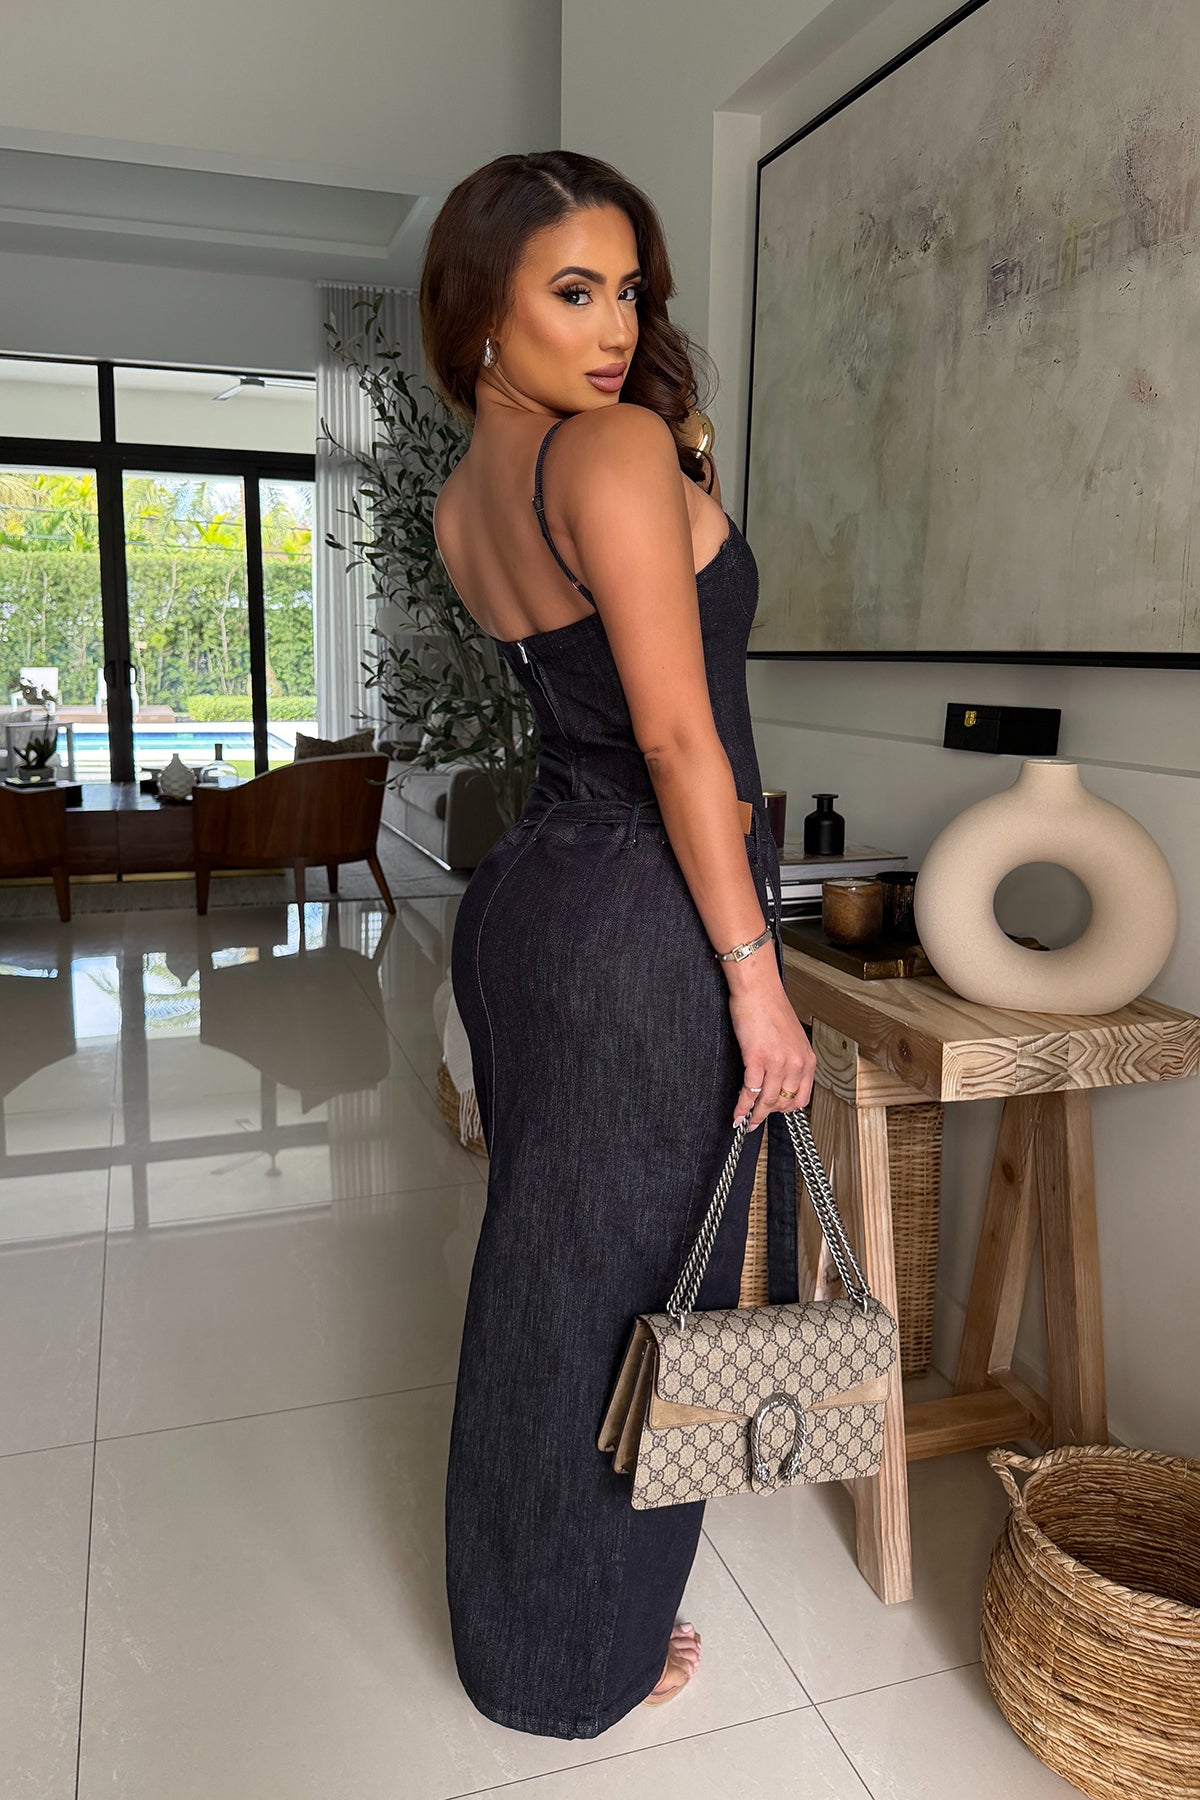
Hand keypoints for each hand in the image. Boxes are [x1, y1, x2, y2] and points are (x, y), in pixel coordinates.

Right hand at [726, 972, 815, 1128]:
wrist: (758, 988)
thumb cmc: (770, 1007)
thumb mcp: (791, 1038)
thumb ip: (790, 1060)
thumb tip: (778, 1079)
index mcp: (807, 1059)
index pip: (802, 1097)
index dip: (786, 1109)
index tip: (774, 1113)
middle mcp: (797, 1063)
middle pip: (785, 1103)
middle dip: (769, 1114)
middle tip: (756, 1120)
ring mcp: (778, 1062)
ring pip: (768, 1101)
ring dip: (755, 1115)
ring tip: (745, 1121)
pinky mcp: (757, 1059)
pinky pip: (750, 1091)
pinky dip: (742, 1106)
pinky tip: (737, 1113)